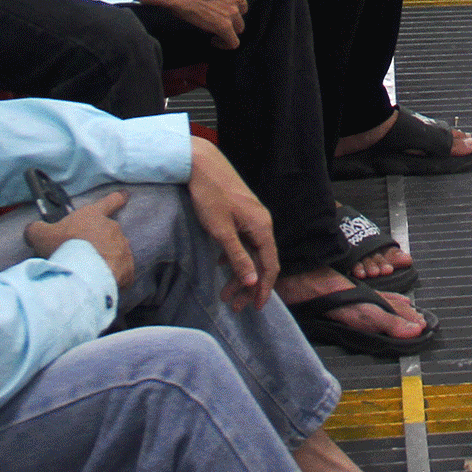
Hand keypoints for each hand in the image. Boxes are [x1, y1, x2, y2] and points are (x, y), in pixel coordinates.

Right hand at [24, 189, 134, 297]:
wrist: (82, 274)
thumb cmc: (64, 248)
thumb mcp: (41, 235)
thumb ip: (37, 229)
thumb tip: (33, 229)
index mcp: (94, 216)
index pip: (110, 201)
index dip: (117, 199)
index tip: (124, 196)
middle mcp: (112, 229)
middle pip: (108, 232)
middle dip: (99, 242)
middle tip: (84, 255)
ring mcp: (122, 248)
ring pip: (115, 252)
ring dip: (106, 259)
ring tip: (90, 272)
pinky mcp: (128, 269)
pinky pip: (121, 272)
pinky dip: (112, 277)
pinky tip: (99, 283)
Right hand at [139, 0, 248, 47]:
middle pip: (243, 7)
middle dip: (232, 12)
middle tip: (219, 16)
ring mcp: (232, 10)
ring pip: (239, 26)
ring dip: (229, 28)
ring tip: (217, 31)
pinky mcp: (224, 25)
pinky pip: (233, 42)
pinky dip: (226, 44)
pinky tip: (215, 41)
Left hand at [185, 138, 276, 309]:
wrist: (201, 164)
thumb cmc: (210, 195)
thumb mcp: (221, 231)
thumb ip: (237, 257)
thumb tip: (252, 282)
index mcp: (261, 227)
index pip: (270, 265)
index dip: (264, 288)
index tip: (256, 307)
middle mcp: (262, 223)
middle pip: (261, 261)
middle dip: (248, 286)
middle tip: (235, 306)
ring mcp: (252, 217)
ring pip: (251, 252)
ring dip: (239, 274)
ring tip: (224, 293)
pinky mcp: (241, 213)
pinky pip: (244, 241)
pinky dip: (235, 258)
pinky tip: (221, 265)